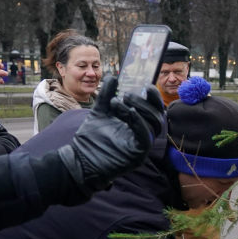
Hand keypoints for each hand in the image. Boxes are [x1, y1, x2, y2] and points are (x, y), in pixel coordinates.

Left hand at [58, 76, 163, 194]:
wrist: (80, 160)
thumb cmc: (91, 140)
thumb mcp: (99, 112)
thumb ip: (107, 96)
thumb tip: (113, 78)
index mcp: (138, 125)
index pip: (154, 110)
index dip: (154, 98)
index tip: (147, 86)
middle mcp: (143, 136)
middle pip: (157, 116)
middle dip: (144, 102)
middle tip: (126, 95)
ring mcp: (142, 146)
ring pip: (153, 125)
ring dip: (139, 109)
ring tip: (118, 103)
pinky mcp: (138, 155)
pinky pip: (145, 137)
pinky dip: (140, 123)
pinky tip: (130, 113)